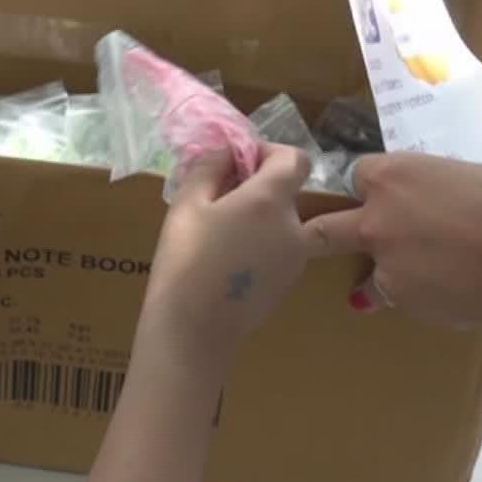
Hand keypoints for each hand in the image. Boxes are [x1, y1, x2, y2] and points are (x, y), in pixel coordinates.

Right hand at [136, 147, 316, 364]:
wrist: (194, 330)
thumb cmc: (185, 260)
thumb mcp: (187, 204)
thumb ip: (210, 167)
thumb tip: (227, 151)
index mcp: (271, 200)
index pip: (294, 158)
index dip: (269, 152)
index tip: (239, 161)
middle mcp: (294, 225)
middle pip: (286, 191)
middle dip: (257, 187)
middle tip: (219, 198)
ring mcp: (296, 258)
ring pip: (283, 222)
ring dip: (260, 217)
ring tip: (221, 233)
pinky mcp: (289, 282)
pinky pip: (280, 248)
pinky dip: (262, 243)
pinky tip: (229, 260)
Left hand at [303, 152, 481, 329]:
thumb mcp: (469, 177)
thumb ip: (435, 187)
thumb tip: (435, 200)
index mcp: (391, 175)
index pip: (357, 176)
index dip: (372, 188)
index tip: (385, 196)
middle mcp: (374, 217)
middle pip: (324, 228)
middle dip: (325, 234)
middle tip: (332, 242)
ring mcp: (382, 263)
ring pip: (363, 269)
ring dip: (381, 272)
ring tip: (419, 276)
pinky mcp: (401, 300)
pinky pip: (394, 297)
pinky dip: (412, 296)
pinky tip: (444, 295)